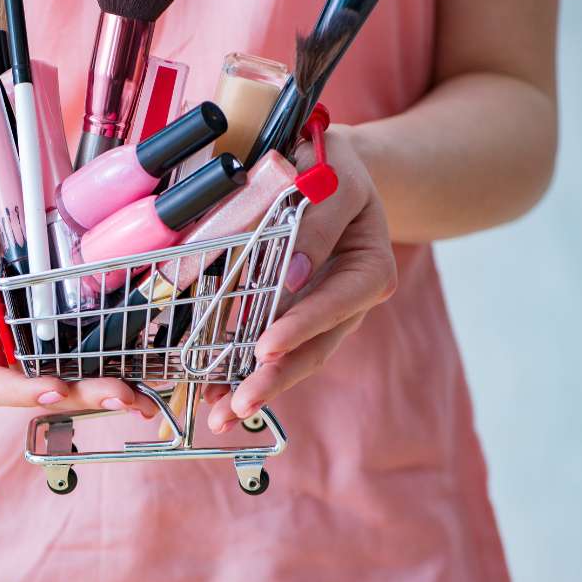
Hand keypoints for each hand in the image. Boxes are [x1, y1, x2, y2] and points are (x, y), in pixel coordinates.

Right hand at [0, 158, 159, 415]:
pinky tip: (151, 371)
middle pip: (41, 386)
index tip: (53, 389)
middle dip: (80, 396)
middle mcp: (13, 336)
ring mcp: (48, 327)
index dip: (19, 393)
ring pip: (75, 375)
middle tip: (119, 395)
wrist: (8, 172)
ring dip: (107, 390)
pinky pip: (99, 346)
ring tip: (140, 397)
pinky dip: (125, 363)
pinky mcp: (79, 311)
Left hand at [204, 126, 397, 432]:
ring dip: (254, 387)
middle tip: (239, 403)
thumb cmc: (331, 167)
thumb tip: (294, 275)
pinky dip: (241, 371)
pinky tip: (213, 394)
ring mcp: (319, 316)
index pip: (336, 303)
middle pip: (314, 348)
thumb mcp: (333, 177)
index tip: (267, 346)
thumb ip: (318, 222)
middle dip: (274, 378)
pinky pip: (270, 349)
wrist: (326, 169)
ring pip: (291, 359)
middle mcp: (347, 303)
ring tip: (219, 414)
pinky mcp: (292, 318)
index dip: (301, 326)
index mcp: (368, 269)